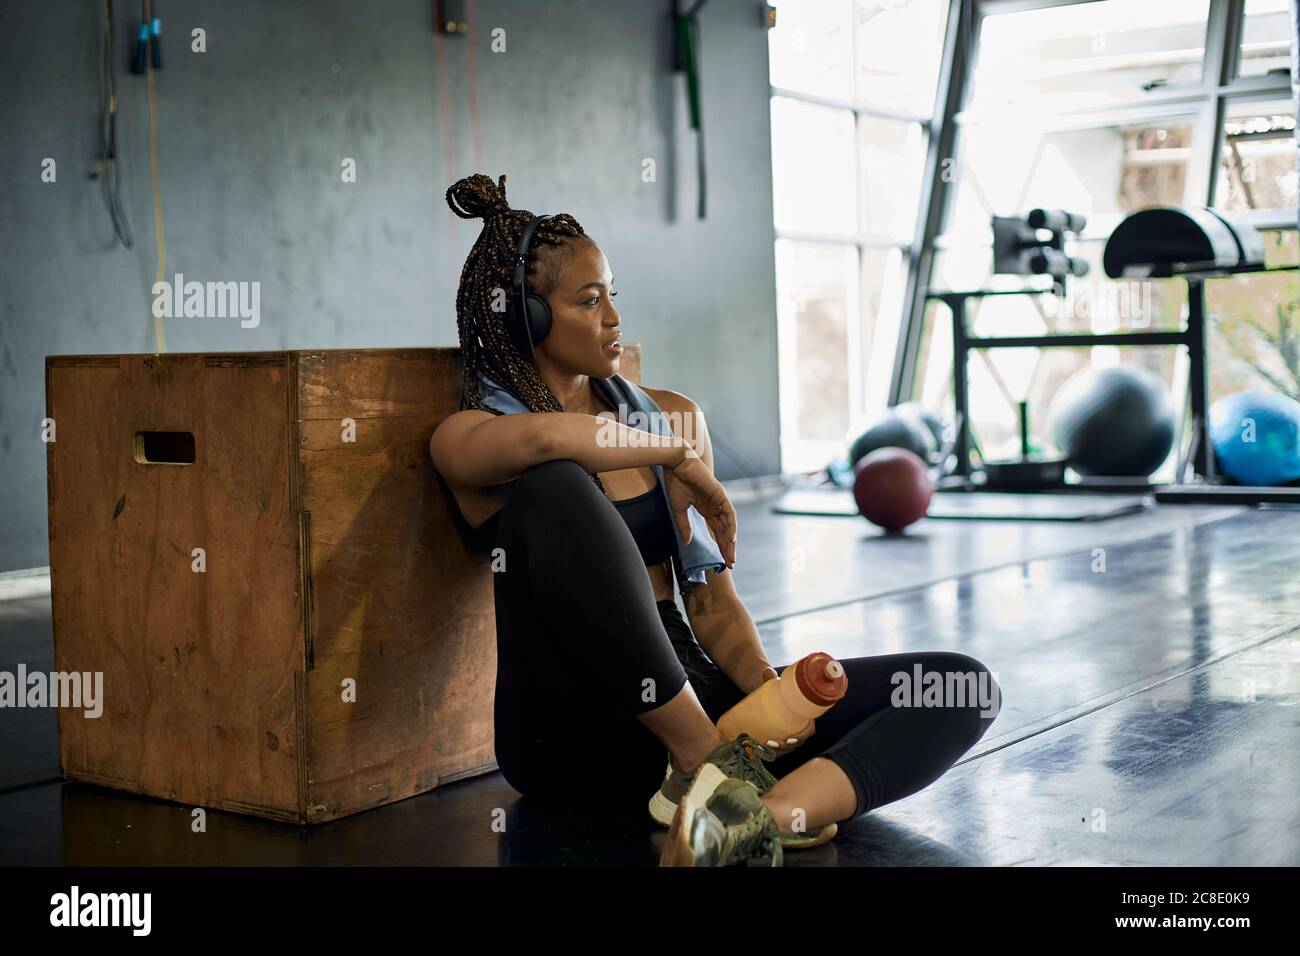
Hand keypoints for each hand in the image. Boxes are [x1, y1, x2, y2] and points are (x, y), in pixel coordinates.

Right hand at [663, 448, 737, 566]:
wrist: (676, 463)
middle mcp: (714, 506)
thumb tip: (687, 543)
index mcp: (706, 509)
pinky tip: (731, 539)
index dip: (719, 545)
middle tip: (730, 563)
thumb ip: (684, 525)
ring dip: (731, 540)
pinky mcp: (720, 494)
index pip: (716, 531)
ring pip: (729, 524)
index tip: (721, 561)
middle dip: (727, 547)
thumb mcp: (679, 509)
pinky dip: (731, 526)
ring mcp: (719, 500)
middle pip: (724, 531)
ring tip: (730, 555)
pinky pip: (729, 513)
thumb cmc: (675, 482)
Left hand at [751, 667, 812, 757]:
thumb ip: (771, 680)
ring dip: (774, 753)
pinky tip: (756, 753)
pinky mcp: (777, 742)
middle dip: (783, 748)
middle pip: (794, 745)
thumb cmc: (776, 692)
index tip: (789, 739)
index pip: (808, 732)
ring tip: (760, 747)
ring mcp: (787, 738)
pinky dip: (767, 754)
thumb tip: (766, 671)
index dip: (801, 738)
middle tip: (769, 743)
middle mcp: (797, 730)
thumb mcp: (775, 686)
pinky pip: (775, 752)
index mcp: (803, 717)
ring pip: (784, 750)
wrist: (767, 697)